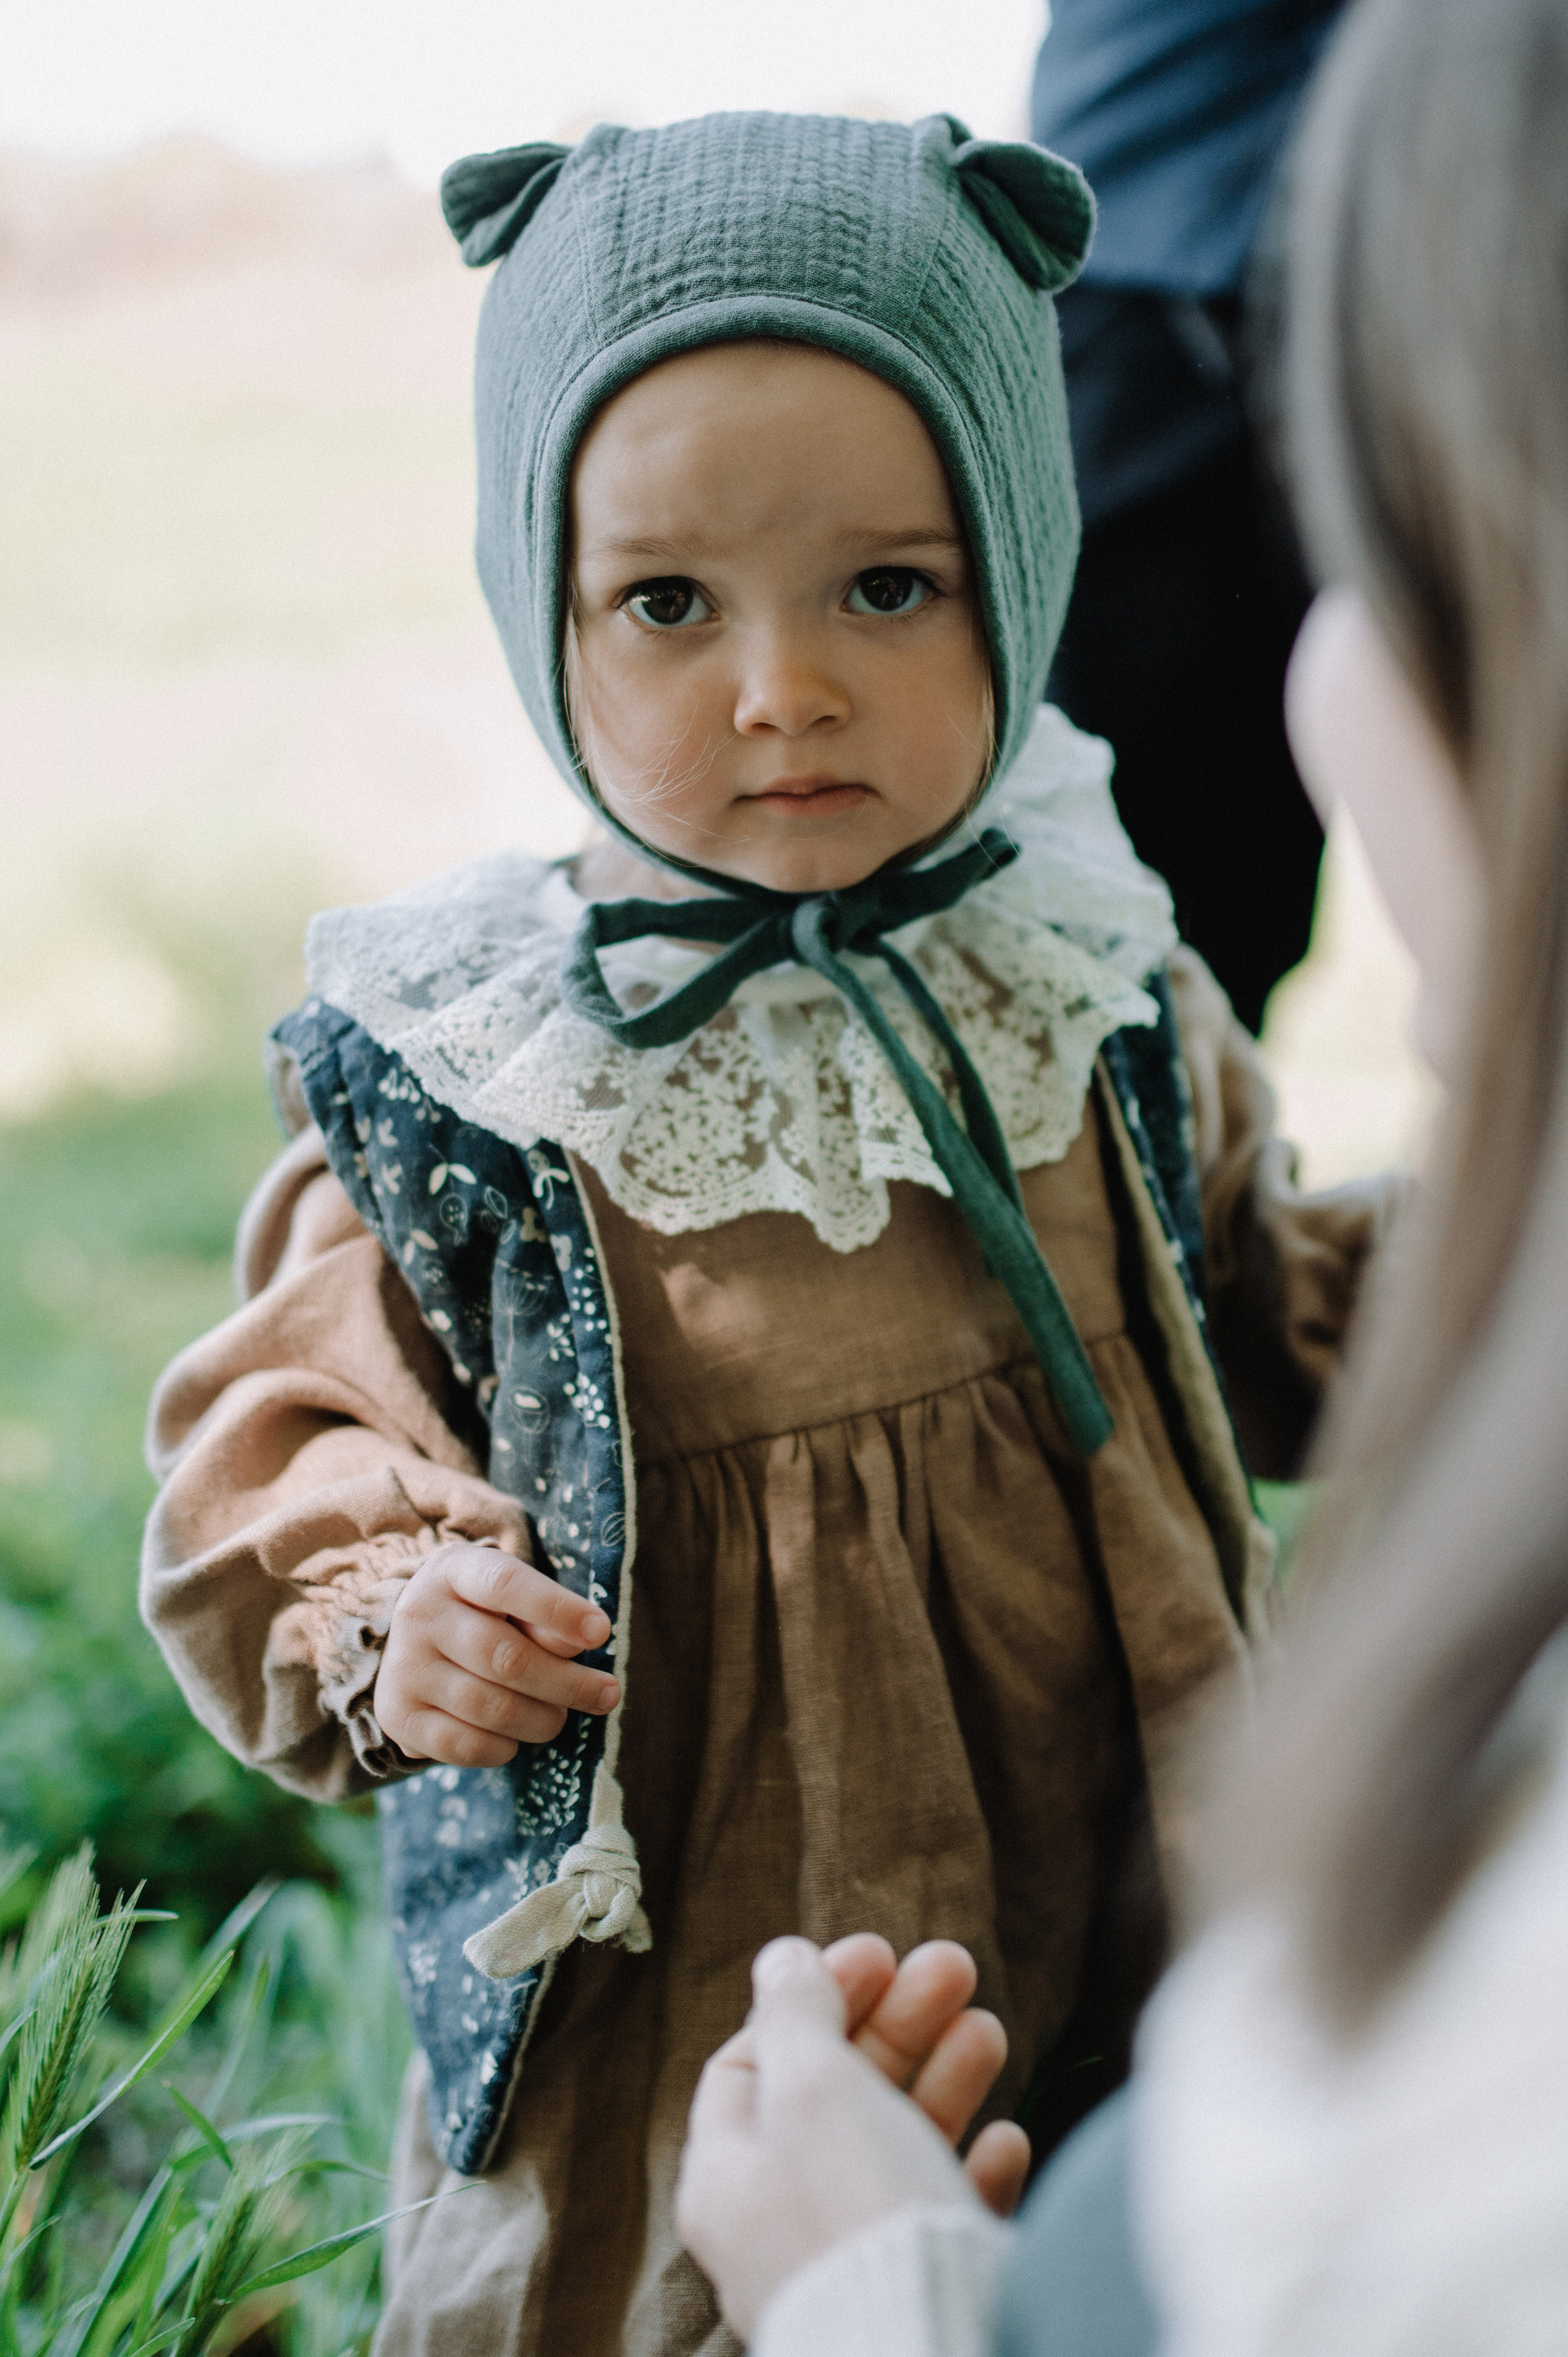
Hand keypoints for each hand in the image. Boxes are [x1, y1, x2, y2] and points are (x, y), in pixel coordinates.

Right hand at [375, 1541, 617, 1766]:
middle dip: (567, 1683)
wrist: (418, 1645)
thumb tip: (579, 1643)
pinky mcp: (399, 1716)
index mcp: (452, 1571)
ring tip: (559, 1717)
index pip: (505, 1582)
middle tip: (607, 1694)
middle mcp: (419, 1614)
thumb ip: (549, 1617)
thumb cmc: (486, 1615)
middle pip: (504, 1656)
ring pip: (488, 1706)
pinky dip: (503, 1747)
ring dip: (541, 1719)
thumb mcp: (516, 1599)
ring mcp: (403, 1668)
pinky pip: (464, 1744)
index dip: (557, 1609)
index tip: (601, 1632)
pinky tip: (515, 1736)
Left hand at [677, 1938, 1025, 2339]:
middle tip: (955, 1967)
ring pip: (895, 2146)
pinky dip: (975, 2167)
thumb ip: (794, 2015)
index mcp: (729, 2178)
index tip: (880, 1951)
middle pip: (835, 2095)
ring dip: (945, 2076)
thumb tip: (782, 1960)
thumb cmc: (856, 2210)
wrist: (933, 2347)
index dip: (814, 1996)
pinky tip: (1006, 2139)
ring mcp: (852, 2261)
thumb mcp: (811, 2084)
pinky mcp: (920, 2287)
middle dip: (898, 2023)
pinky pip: (943, 2215)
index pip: (754, 2061)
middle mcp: (780, 2225)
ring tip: (988, 2029)